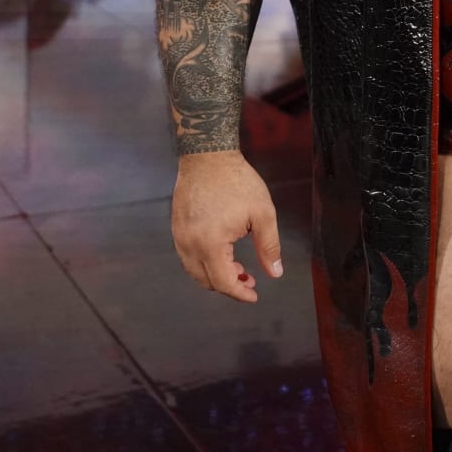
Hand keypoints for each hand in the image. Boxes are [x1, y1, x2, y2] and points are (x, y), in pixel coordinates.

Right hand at [171, 150, 283, 302]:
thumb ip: (269, 246)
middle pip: (206, 280)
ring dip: (215, 275)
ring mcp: (179, 236)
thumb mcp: (262, 214)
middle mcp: (189, 244)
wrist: (208, 156)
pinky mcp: (176, 227)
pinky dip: (204, 262)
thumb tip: (275, 273)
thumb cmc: (238, 182)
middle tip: (249, 278)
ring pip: (194, 270)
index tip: (254, 295)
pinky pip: (188, 256)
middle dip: (228, 285)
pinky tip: (221, 253)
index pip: (223, 282)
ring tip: (237, 266)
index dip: (240, 293)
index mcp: (210, 244)